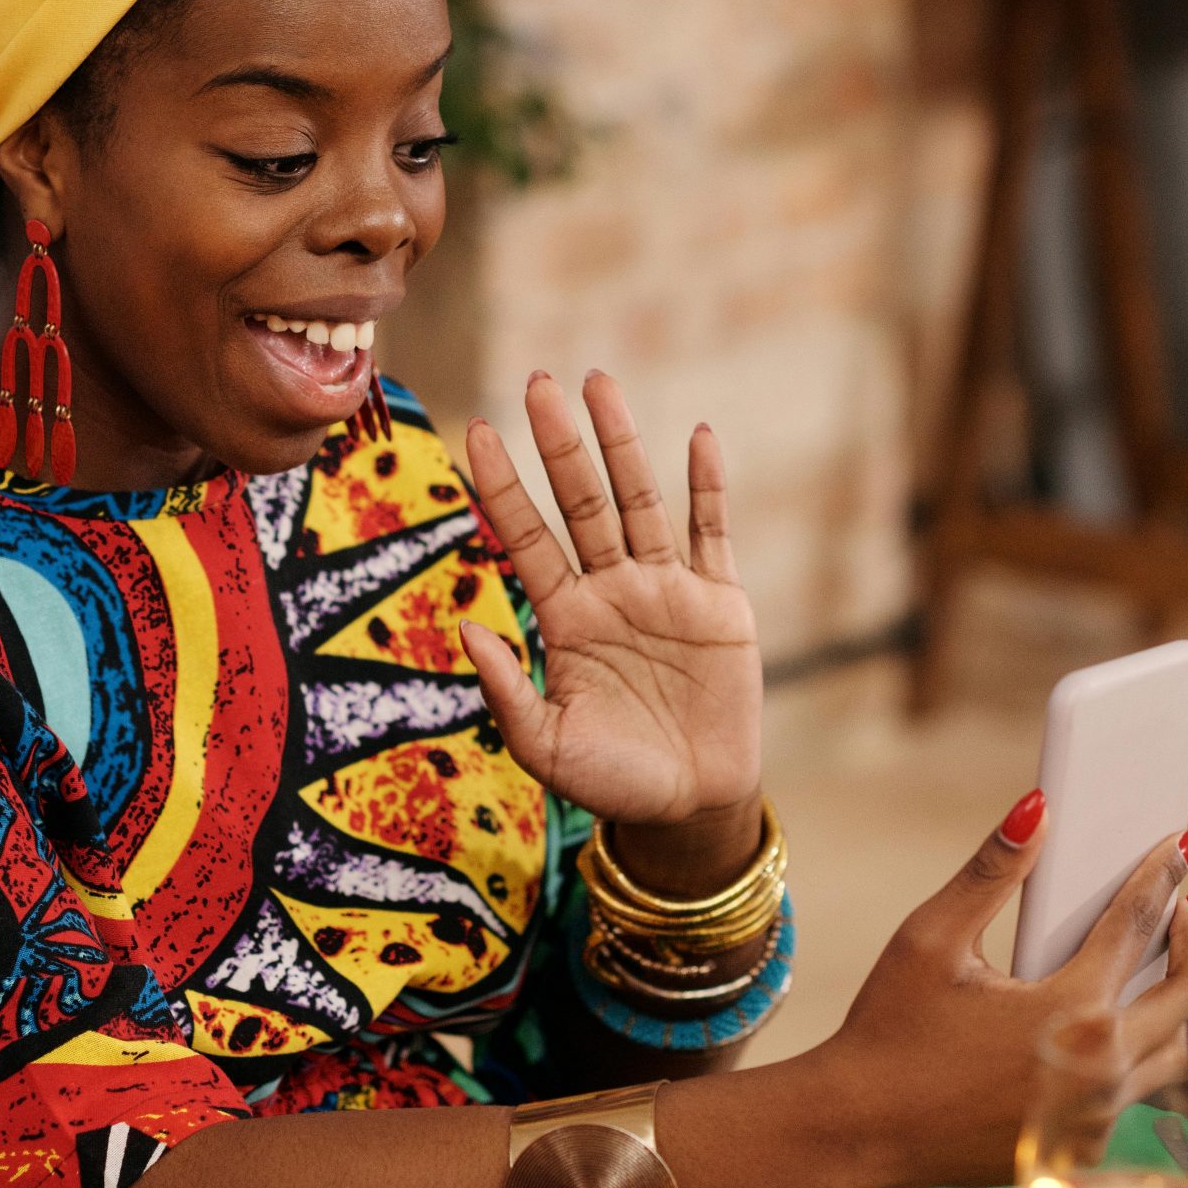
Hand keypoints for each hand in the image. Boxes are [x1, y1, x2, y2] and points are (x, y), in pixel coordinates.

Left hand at [459, 371, 761, 827]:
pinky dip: (708, 485)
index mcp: (565, 618)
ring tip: (600, 383)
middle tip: (539, 381)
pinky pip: (712, 533)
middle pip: (581, 501)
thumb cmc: (611, 781)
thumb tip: (467, 628)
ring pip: (641, 501)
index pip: (526, 536)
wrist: (691, 806)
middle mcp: (611, 590)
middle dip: (561, 443)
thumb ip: (507, 690)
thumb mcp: (546, 745)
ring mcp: (666, 590)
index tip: (479, 430)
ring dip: (622, 444)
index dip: (504, 485)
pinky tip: (697, 436)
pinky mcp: (720, 603)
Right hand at [811, 807, 1187, 1187]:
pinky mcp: (1082, 1148)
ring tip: (1154, 970)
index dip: (1162, 876)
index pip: (1137, 925)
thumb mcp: (931, 939)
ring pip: (1175, 1053)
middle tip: (1181, 907)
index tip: (1180, 849)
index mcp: (1072, 1011)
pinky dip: (1134, 1056)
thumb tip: (1034, 815)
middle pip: (1187, 996)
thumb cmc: (889, 1036)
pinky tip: (1102, 1031)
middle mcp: (1100, 1069)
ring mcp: (1097, 1118)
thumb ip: (991, 872)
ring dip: (1175, 1006)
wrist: (861, 1129)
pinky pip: (1134, 1095)